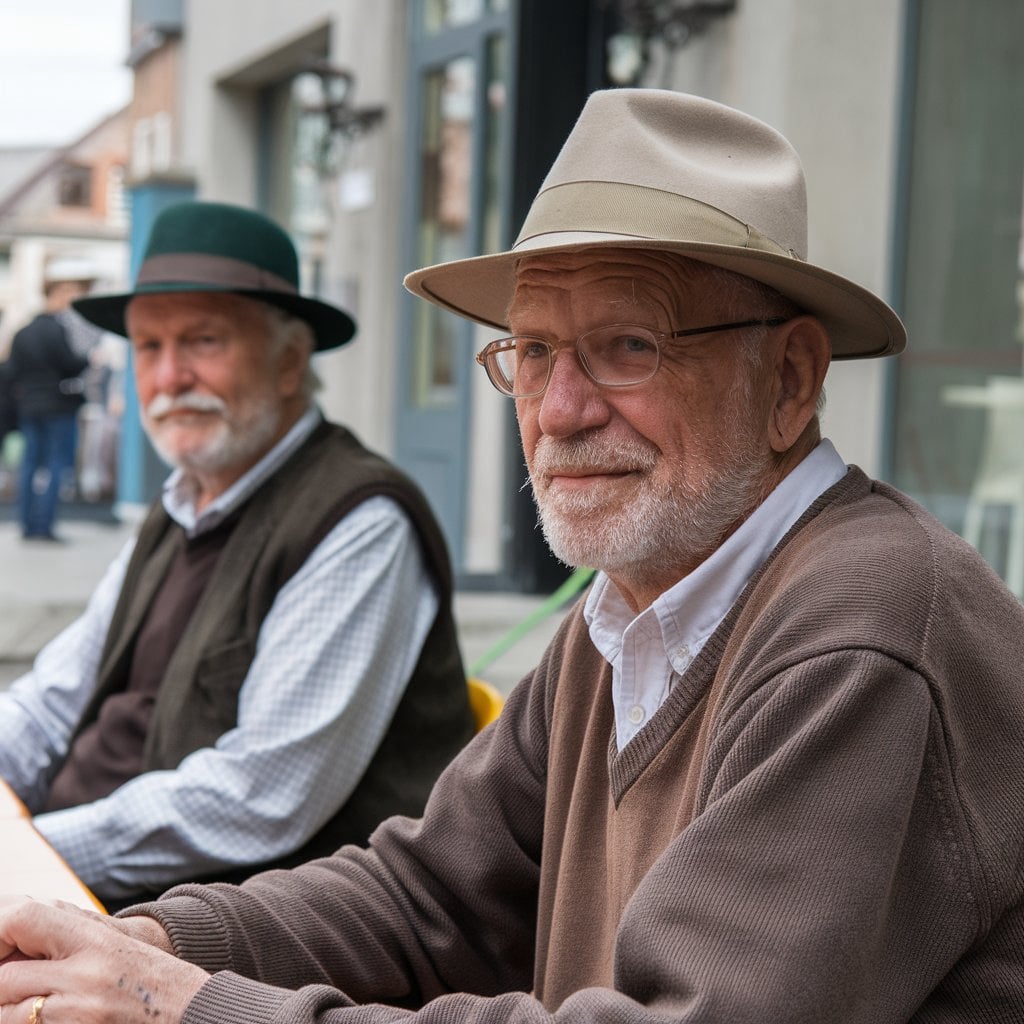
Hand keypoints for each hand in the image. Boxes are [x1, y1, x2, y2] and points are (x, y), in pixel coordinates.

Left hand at [0, 896, 207, 1023]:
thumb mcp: (113, 948)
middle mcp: (86, 974)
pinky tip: (46, 1020)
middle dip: (2, 985)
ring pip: (7, 1016)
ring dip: (10, 1013)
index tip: (2, 946)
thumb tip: (11, 954)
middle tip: (10, 986)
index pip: (23, 919)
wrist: (192, 1014)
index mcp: (96, 939)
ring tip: (38, 1006)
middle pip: (6, 978)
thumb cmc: (154, 982)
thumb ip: (68, 943)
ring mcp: (79, 1013)